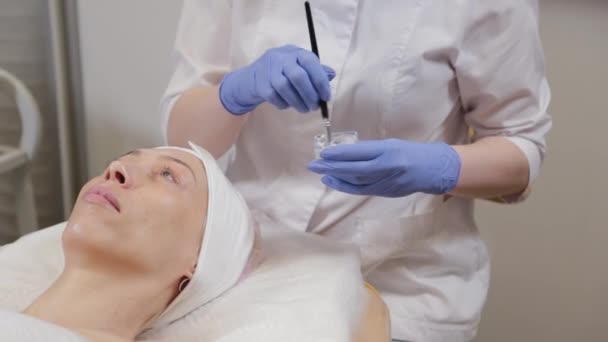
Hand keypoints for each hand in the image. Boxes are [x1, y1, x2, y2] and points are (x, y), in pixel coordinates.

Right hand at [219, 44, 335, 114]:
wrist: (251, 78)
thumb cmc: (281, 73)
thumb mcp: (298, 67)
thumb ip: (315, 70)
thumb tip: (331, 74)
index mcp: (294, 52)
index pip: (310, 62)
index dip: (320, 80)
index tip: (326, 97)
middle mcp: (281, 57)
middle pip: (298, 76)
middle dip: (309, 95)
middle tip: (314, 106)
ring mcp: (268, 69)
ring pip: (285, 87)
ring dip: (298, 102)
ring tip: (304, 109)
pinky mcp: (260, 83)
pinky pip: (274, 96)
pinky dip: (283, 104)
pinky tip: (287, 105)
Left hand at [307, 139, 460, 196]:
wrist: (434, 170)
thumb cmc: (411, 152)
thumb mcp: (391, 144)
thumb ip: (371, 150)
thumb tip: (346, 153)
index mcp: (388, 151)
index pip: (359, 153)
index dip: (339, 154)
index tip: (324, 152)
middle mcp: (387, 168)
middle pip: (354, 169)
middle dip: (332, 167)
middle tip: (314, 165)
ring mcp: (386, 182)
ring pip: (356, 181)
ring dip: (337, 178)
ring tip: (322, 173)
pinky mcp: (386, 192)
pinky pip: (362, 190)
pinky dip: (347, 186)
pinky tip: (336, 182)